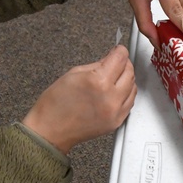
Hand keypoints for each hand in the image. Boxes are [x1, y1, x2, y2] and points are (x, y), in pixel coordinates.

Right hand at [22, 45, 136, 153]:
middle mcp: (110, 97)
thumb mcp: (73, 73)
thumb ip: (97, 64)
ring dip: (126, 79)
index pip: (120, 59)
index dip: (120, 51)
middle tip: (115, 62)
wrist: (50, 131)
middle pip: (130, 72)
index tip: (118, 50)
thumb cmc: (55, 105)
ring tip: (114, 78)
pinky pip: (130, 103)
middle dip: (124, 64)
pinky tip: (115, 92)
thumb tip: (111, 58)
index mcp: (98, 82)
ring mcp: (115, 112)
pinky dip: (126, 94)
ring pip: (133, 88)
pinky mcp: (116, 122)